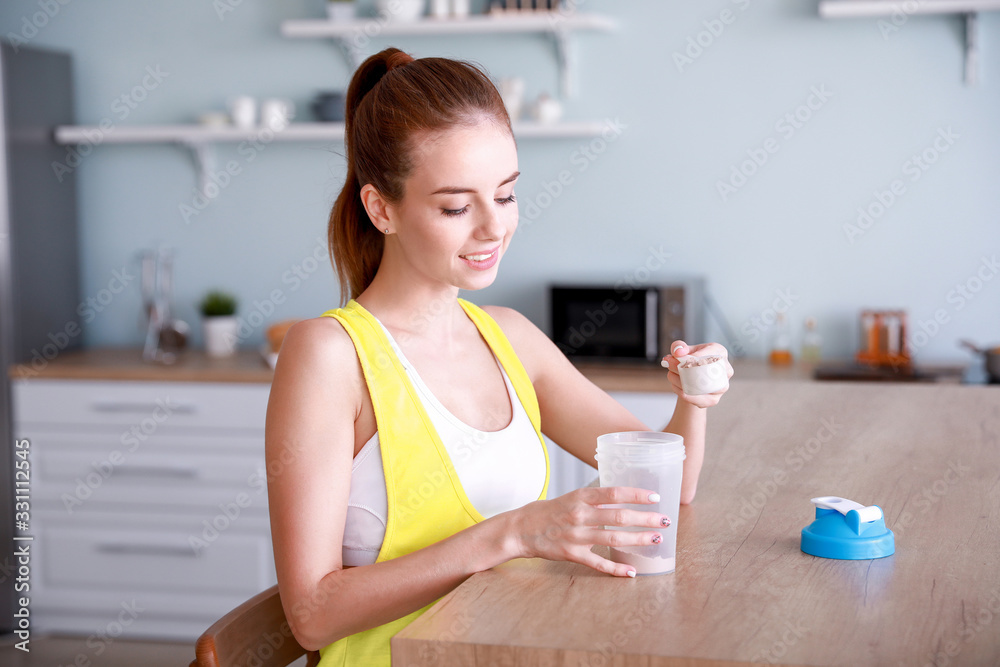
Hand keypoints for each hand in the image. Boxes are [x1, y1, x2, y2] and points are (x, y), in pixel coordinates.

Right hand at [509, 486, 668, 577]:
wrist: (521, 528)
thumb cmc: (549, 511)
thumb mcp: (571, 497)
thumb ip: (595, 499)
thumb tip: (622, 497)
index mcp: (580, 497)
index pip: (613, 493)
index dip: (636, 494)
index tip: (654, 497)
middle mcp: (579, 515)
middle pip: (618, 517)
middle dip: (645, 518)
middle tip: (664, 520)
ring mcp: (576, 536)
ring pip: (613, 539)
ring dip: (637, 540)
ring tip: (656, 539)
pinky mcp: (571, 554)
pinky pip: (597, 563)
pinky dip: (615, 569)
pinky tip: (631, 571)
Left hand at [661, 340, 733, 407]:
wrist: (693, 382)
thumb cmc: (691, 363)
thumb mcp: (684, 350)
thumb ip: (679, 346)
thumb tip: (678, 352)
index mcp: (720, 353)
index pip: (710, 353)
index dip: (694, 355)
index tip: (677, 356)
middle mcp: (725, 370)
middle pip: (706, 370)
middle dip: (684, 367)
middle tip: (668, 363)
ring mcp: (721, 387)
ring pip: (701, 386)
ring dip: (681, 381)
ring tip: (670, 375)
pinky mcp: (713, 400)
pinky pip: (698, 399)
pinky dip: (683, 393)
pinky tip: (675, 386)